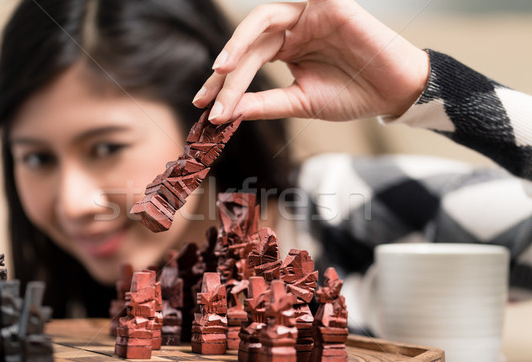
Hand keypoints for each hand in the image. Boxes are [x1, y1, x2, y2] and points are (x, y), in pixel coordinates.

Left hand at [193, 0, 429, 123]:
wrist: (394, 93)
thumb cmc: (352, 95)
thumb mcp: (301, 103)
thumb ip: (265, 104)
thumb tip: (227, 113)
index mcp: (287, 49)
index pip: (246, 62)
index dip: (224, 85)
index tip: (205, 109)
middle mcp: (294, 29)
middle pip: (249, 45)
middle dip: (227, 74)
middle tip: (211, 101)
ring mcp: (310, 15)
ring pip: (262, 20)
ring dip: (239, 43)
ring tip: (222, 69)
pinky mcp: (330, 5)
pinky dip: (274, 17)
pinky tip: (255, 33)